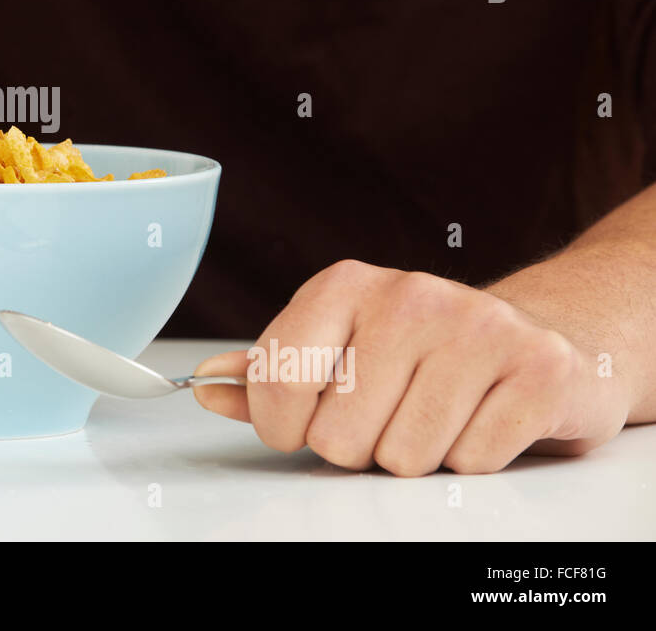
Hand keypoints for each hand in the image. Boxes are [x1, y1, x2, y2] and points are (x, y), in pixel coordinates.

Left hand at [192, 259, 629, 475]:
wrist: (545, 334)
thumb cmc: (424, 352)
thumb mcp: (339, 349)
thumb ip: (270, 371)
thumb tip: (203, 383)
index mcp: (344, 285)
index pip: (278, 381)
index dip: (284, 425)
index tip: (304, 423)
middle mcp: (409, 295)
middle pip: (339, 435)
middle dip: (360, 446)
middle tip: (392, 415)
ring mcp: (478, 327)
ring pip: (404, 458)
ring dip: (418, 455)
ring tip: (440, 414)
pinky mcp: (538, 369)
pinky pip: (471, 462)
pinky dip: (474, 458)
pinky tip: (484, 417)